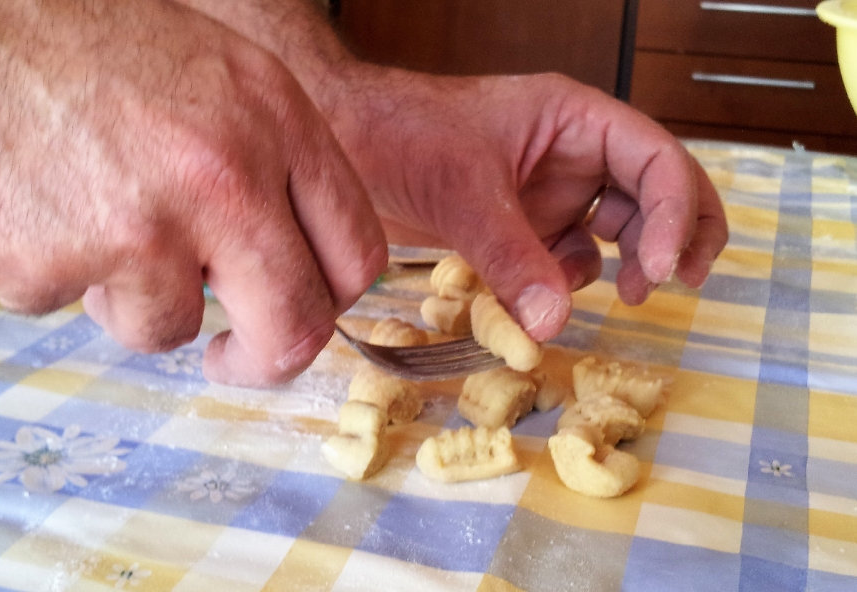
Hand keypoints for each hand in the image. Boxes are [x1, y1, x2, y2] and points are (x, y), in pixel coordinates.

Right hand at [0, 0, 386, 385]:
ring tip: (96, 223)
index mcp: (276, 120)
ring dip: (135, 298)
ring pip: (170, 328)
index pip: (356, 252)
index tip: (301, 314)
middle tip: (233, 358)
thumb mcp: (217, 78)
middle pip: (296, 327)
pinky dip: (61, 278)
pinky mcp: (64, 262)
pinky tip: (43, 211)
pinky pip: (76, 307)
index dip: (333, 300)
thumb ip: (270, 162)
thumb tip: (298, 253)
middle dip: (264, 361)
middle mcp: (225, 177)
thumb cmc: (90, 49)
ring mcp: (147, 225)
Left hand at [172, 0, 726, 341]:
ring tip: (626, 293)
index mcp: (572, 119)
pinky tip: (550, 298)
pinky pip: (566, 261)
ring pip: (617, 231)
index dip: (673, 209)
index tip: (662, 266)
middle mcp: (571, 155)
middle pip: (654, 192)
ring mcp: (549, 193)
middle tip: (681, 280)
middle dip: (675, 233)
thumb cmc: (400, 132)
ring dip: (628, 263)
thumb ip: (511, 256)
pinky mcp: (523, 228)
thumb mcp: (463, 190)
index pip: (654, 157)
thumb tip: (554, 320)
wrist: (346, 145)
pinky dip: (568, 284)